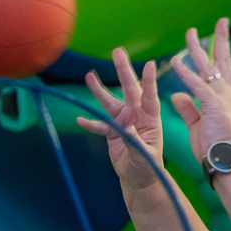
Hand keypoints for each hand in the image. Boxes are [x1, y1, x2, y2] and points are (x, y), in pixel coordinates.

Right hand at [76, 48, 164, 190]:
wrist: (139, 178)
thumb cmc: (148, 167)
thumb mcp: (144, 156)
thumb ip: (135, 142)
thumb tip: (127, 128)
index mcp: (150, 119)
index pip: (149, 98)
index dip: (149, 82)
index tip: (149, 64)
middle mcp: (136, 116)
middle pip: (129, 90)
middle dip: (123, 71)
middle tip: (118, 52)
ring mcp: (123, 122)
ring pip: (110, 103)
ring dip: (99, 90)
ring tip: (89, 76)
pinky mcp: (111, 132)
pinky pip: (99, 125)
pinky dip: (90, 123)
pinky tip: (79, 118)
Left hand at [168, 18, 230, 166]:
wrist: (228, 162)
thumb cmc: (216, 149)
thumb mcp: (199, 125)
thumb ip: (189, 108)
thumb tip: (177, 95)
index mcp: (227, 99)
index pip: (224, 71)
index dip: (221, 53)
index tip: (219, 38)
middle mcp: (228, 95)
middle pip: (224, 62)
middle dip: (222, 40)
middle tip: (221, 21)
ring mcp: (223, 100)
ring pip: (210, 69)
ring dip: (198, 50)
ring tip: (190, 34)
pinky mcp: (215, 107)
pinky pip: (198, 86)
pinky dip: (186, 73)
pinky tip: (176, 62)